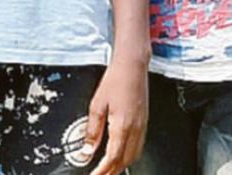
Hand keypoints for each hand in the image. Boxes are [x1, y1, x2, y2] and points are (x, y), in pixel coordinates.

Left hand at [83, 56, 146, 174]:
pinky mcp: (144, 123)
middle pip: (124, 161)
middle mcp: (135, 129)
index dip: (102, 171)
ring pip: (133, 156)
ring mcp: (142, 127)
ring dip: (121, 166)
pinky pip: (138, 147)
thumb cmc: (115, 80)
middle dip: (112, 172)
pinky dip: (128, 157)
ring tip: (108, 170)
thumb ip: (92, 130)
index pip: (112, 158)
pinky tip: (121, 156)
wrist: (133, 66)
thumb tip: (87, 150)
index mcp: (122, 126)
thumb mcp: (97, 105)